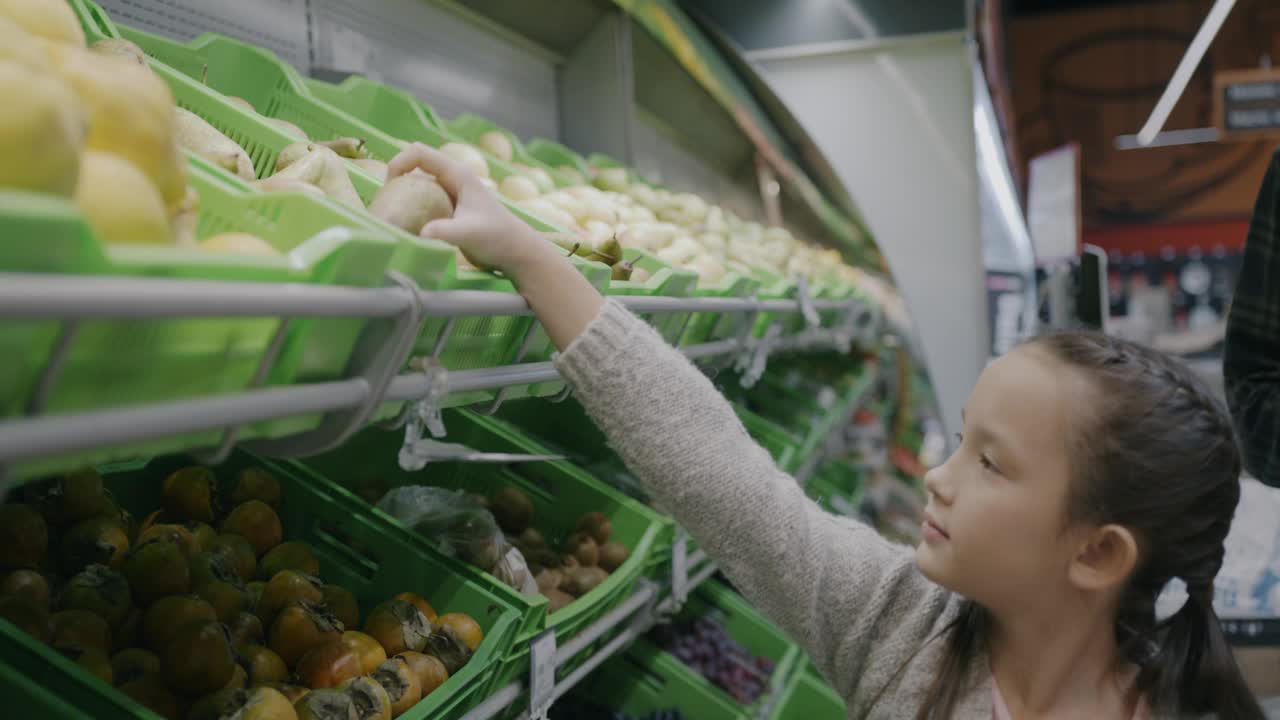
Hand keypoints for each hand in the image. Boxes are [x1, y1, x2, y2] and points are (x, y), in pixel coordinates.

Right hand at [386, 143, 603, 349]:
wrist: (518, 252)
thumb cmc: (498, 239)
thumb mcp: (469, 234)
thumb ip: (445, 232)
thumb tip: (421, 233)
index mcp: (457, 174)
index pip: (419, 152)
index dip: (398, 162)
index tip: (389, 186)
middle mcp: (454, 179)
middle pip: (416, 164)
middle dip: (397, 177)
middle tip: (386, 202)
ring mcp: (453, 193)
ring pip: (420, 182)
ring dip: (404, 193)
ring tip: (392, 213)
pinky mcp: (452, 208)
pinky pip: (425, 199)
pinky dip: (412, 207)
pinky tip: (408, 225)